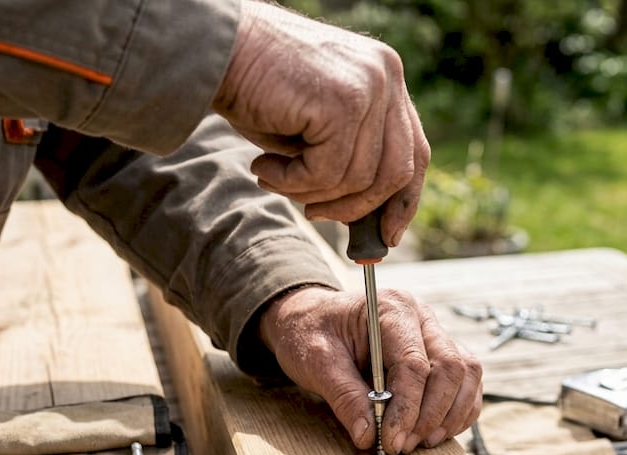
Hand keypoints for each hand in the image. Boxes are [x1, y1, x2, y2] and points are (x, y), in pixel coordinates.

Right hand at [212, 1, 428, 245]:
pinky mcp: (342, 102)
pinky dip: (293, 183)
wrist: (213, 48)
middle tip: (315, 215)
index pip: (414, 151)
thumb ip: (348, 156)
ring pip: (359, 179)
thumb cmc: (255, 88)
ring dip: (312, 193)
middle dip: (357, 209)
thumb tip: (368, 220)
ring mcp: (369, 85)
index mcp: (386, 77)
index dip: (404, 200)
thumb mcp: (315, 127)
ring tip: (273, 177)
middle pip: (397, 172)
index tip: (387, 235)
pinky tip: (263, 167)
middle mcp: (386, 75)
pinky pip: (328, 172)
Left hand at [259, 286, 482, 454]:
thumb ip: (344, 396)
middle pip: (450, 368)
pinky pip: (467, 382)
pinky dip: (459, 410)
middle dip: (432, 415)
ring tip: (421, 442)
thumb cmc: (311, 333)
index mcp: (391, 309)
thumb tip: (368, 436)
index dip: (407, 408)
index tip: (391, 440)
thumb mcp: (317, 362)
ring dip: (451, 414)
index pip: (414, 363)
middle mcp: (421, 317)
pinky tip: (435, 432)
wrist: (311, 319)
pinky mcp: (440, 353)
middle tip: (404, 445)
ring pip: (467, 374)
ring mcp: (435, 333)